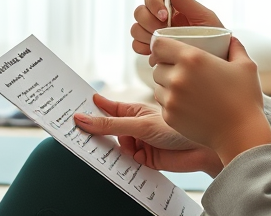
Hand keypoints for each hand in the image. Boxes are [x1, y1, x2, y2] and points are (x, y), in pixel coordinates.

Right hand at [73, 94, 224, 175]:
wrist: (202, 149)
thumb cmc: (176, 128)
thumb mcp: (139, 124)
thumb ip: (110, 125)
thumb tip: (82, 119)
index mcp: (131, 110)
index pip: (104, 108)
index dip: (88, 108)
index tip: (68, 107)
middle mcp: (132, 126)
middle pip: (105, 130)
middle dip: (92, 131)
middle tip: (72, 131)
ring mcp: (137, 143)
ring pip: (112, 147)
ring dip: (106, 148)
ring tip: (90, 147)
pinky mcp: (142, 160)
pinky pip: (123, 162)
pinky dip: (119, 162)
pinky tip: (113, 160)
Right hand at [131, 0, 223, 54]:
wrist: (217, 60)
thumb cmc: (216, 37)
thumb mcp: (205, 17)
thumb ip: (185, 1)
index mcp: (173, 6)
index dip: (154, 4)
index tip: (165, 16)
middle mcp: (160, 18)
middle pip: (140, 11)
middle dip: (149, 22)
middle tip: (164, 31)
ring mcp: (154, 33)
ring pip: (136, 28)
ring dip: (146, 35)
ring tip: (163, 42)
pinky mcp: (152, 48)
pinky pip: (136, 45)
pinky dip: (143, 48)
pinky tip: (157, 51)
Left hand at [151, 36, 270, 165]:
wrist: (241, 134)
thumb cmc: (245, 99)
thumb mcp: (246, 66)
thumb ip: (235, 47)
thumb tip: (230, 38)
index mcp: (192, 58)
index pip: (159, 44)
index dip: (160, 46)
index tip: (168, 50)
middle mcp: (177, 76)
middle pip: (156, 66)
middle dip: (165, 67)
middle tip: (180, 72)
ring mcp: (171, 98)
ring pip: (157, 85)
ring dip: (166, 85)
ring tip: (184, 89)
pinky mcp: (169, 116)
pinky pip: (162, 103)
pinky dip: (170, 103)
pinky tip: (187, 105)